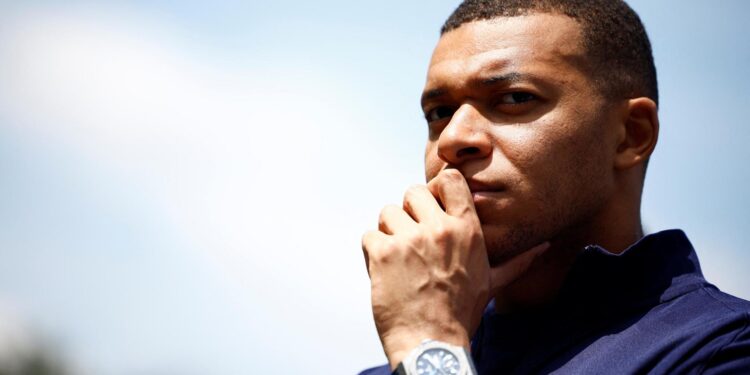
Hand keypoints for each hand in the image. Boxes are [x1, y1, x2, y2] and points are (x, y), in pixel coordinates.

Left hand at [362, 169, 547, 368]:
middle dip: (409, 212)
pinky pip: (369, 236)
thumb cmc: (461, 313)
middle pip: (412, 192)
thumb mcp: (492, 282)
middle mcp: (438, 229)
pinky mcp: (383, 253)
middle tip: (412, 239)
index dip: (436, 188)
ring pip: (387, 213)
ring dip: (389, 232)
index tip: (432, 206)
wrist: (432, 342)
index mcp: (467, 230)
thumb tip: (544, 247)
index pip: (449, 179)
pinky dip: (373, 252)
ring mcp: (409, 239)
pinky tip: (386, 271)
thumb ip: (516, 261)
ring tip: (399, 259)